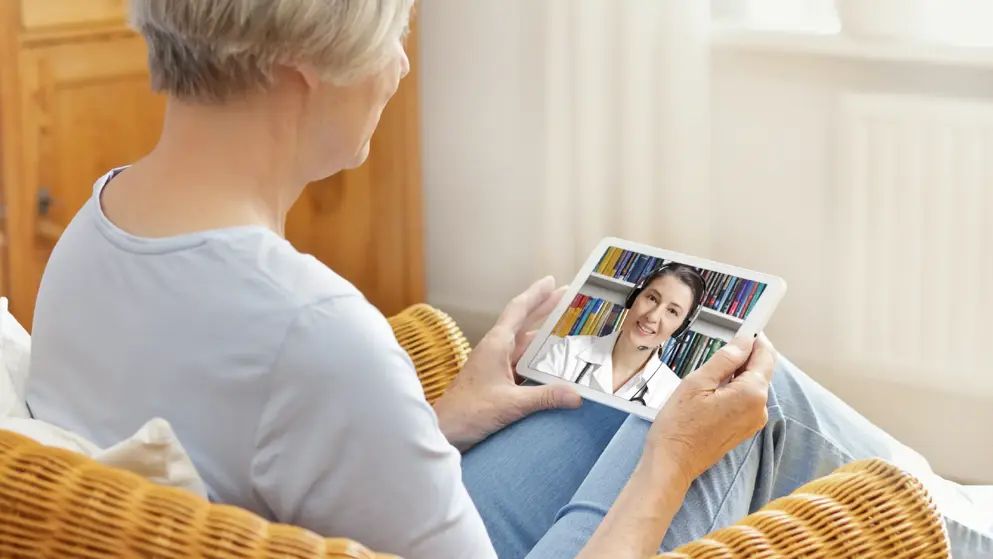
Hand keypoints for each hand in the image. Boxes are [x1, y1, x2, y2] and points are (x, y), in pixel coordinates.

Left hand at [433, 276, 582, 451]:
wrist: (444, 431)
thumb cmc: (467, 412)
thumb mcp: (510, 403)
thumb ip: (544, 397)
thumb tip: (576, 395)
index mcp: (495, 344)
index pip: (518, 310)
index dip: (536, 294)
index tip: (552, 281)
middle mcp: (494, 350)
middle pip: (524, 323)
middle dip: (545, 309)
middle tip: (567, 298)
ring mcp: (494, 365)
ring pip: (524, 345)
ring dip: (543, 337)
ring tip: (566, 329)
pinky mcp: (495, 381)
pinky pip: (521, 364)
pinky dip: (537, 360)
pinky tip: (552, 365)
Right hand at [643, 333, 776, 487]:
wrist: (672, 462)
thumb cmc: (679, 425)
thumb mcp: (698, 381)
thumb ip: (725, 358)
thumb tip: (744, 341)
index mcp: (752, 393)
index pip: (765, 355)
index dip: (755, 337)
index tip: (746, 325)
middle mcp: (760, 408)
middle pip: (760, 369)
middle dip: (744, 355)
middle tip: (719, 348)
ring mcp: (754, 421)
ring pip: (751, 384)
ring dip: (736, 373)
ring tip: (707, 376)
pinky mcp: (744, 429)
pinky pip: (745, 400)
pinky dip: (733, 389)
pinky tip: (711, 392)